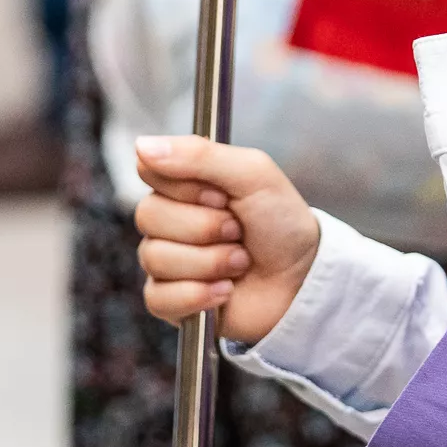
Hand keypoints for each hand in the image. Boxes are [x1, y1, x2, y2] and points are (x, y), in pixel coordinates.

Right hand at [132, 136, 321, 344]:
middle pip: (148, 215)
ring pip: (154, 258)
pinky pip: (158, 297)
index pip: (149, 171)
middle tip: (238, 231)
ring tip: (240, 263)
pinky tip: (225, 291)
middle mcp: (169, 220)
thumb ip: (200, 155)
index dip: (187, 187)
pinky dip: (199, 295)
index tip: (222, 196)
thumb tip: (142, 146)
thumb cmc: (283, 223)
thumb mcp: (254, 174)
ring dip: (210, 263)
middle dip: (204, 227)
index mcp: (184, 184)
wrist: (305, 280)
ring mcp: (166, 261)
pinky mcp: (170, 300)